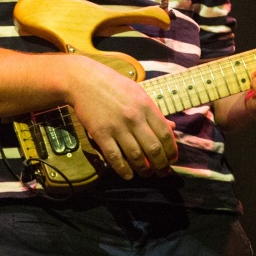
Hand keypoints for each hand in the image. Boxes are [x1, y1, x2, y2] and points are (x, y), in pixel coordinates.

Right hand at [61, 57, 176, 179]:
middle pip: (154, 149)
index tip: (172, 159)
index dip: (171, 151)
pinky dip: (123, 170)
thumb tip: (171, 128)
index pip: (165, 135)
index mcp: (146, 106)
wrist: (84, 80)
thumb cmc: (114, 85)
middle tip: (162, 172)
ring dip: (144, 170)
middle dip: (161, 165)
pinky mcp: (100, 134)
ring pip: (136, 156)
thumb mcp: (139, 93)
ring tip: (147, 173)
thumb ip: (154, 112)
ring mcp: (117, 127)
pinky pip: (115, 157)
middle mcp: (134, 118)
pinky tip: (129, 175)